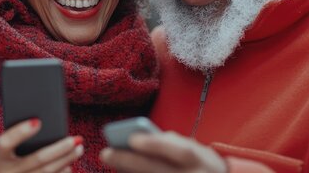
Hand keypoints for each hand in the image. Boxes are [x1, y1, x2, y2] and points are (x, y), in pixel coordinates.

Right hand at [0, 119, 83, 172]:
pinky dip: (63, 171)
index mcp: (0, 156)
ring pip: (47, 171)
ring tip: (79, 148)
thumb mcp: (12, 147)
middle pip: (37, 159)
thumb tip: (44, 121)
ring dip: (67, 159)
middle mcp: (7, 172)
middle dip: (59, 148)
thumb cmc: (13, 157)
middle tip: (75, 139)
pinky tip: (69, 163)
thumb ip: (23, 134)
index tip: (38, 121)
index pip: (6, 142)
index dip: (20, 132)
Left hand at [100, 131, 226, 172]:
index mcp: (201, 161)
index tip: (132, 138)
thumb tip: (142, 138)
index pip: (181, 151)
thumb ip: (173, 143)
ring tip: (112, 161)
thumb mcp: (198, 149)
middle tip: (106, 153)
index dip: (156, 144)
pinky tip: (124, 172)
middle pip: (158, 170)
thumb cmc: (202, 164)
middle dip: (130, 161)